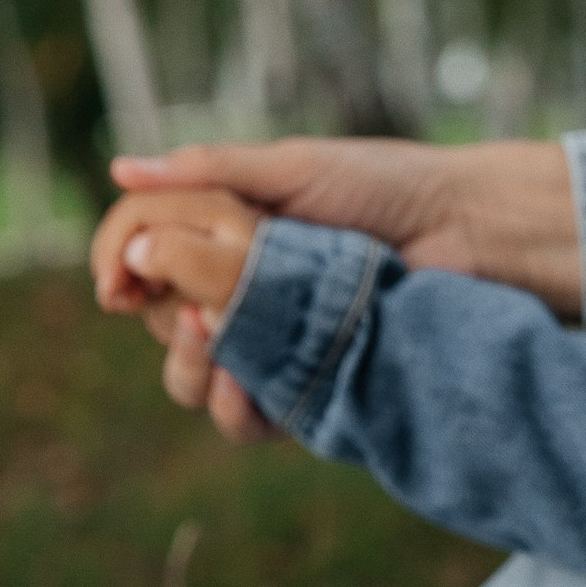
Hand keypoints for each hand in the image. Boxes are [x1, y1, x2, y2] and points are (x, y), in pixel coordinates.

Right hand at [98, 137, 578, 441]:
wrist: (468, 233)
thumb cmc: (386, 186)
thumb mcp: (294, 169)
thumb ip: (211, 172)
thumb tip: (119, 168)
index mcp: (225, 230)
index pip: (140, 254)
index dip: (118, 269)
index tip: (117, 285)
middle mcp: (240, 288)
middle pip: (154, 321)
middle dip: (154, 318)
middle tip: (191, 307)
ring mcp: (273, 340)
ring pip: (190, 380)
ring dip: (188, 368)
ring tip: (217, 339)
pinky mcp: (308, 386)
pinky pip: (248, 417)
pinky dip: (237, 407)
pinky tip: (246, 387)